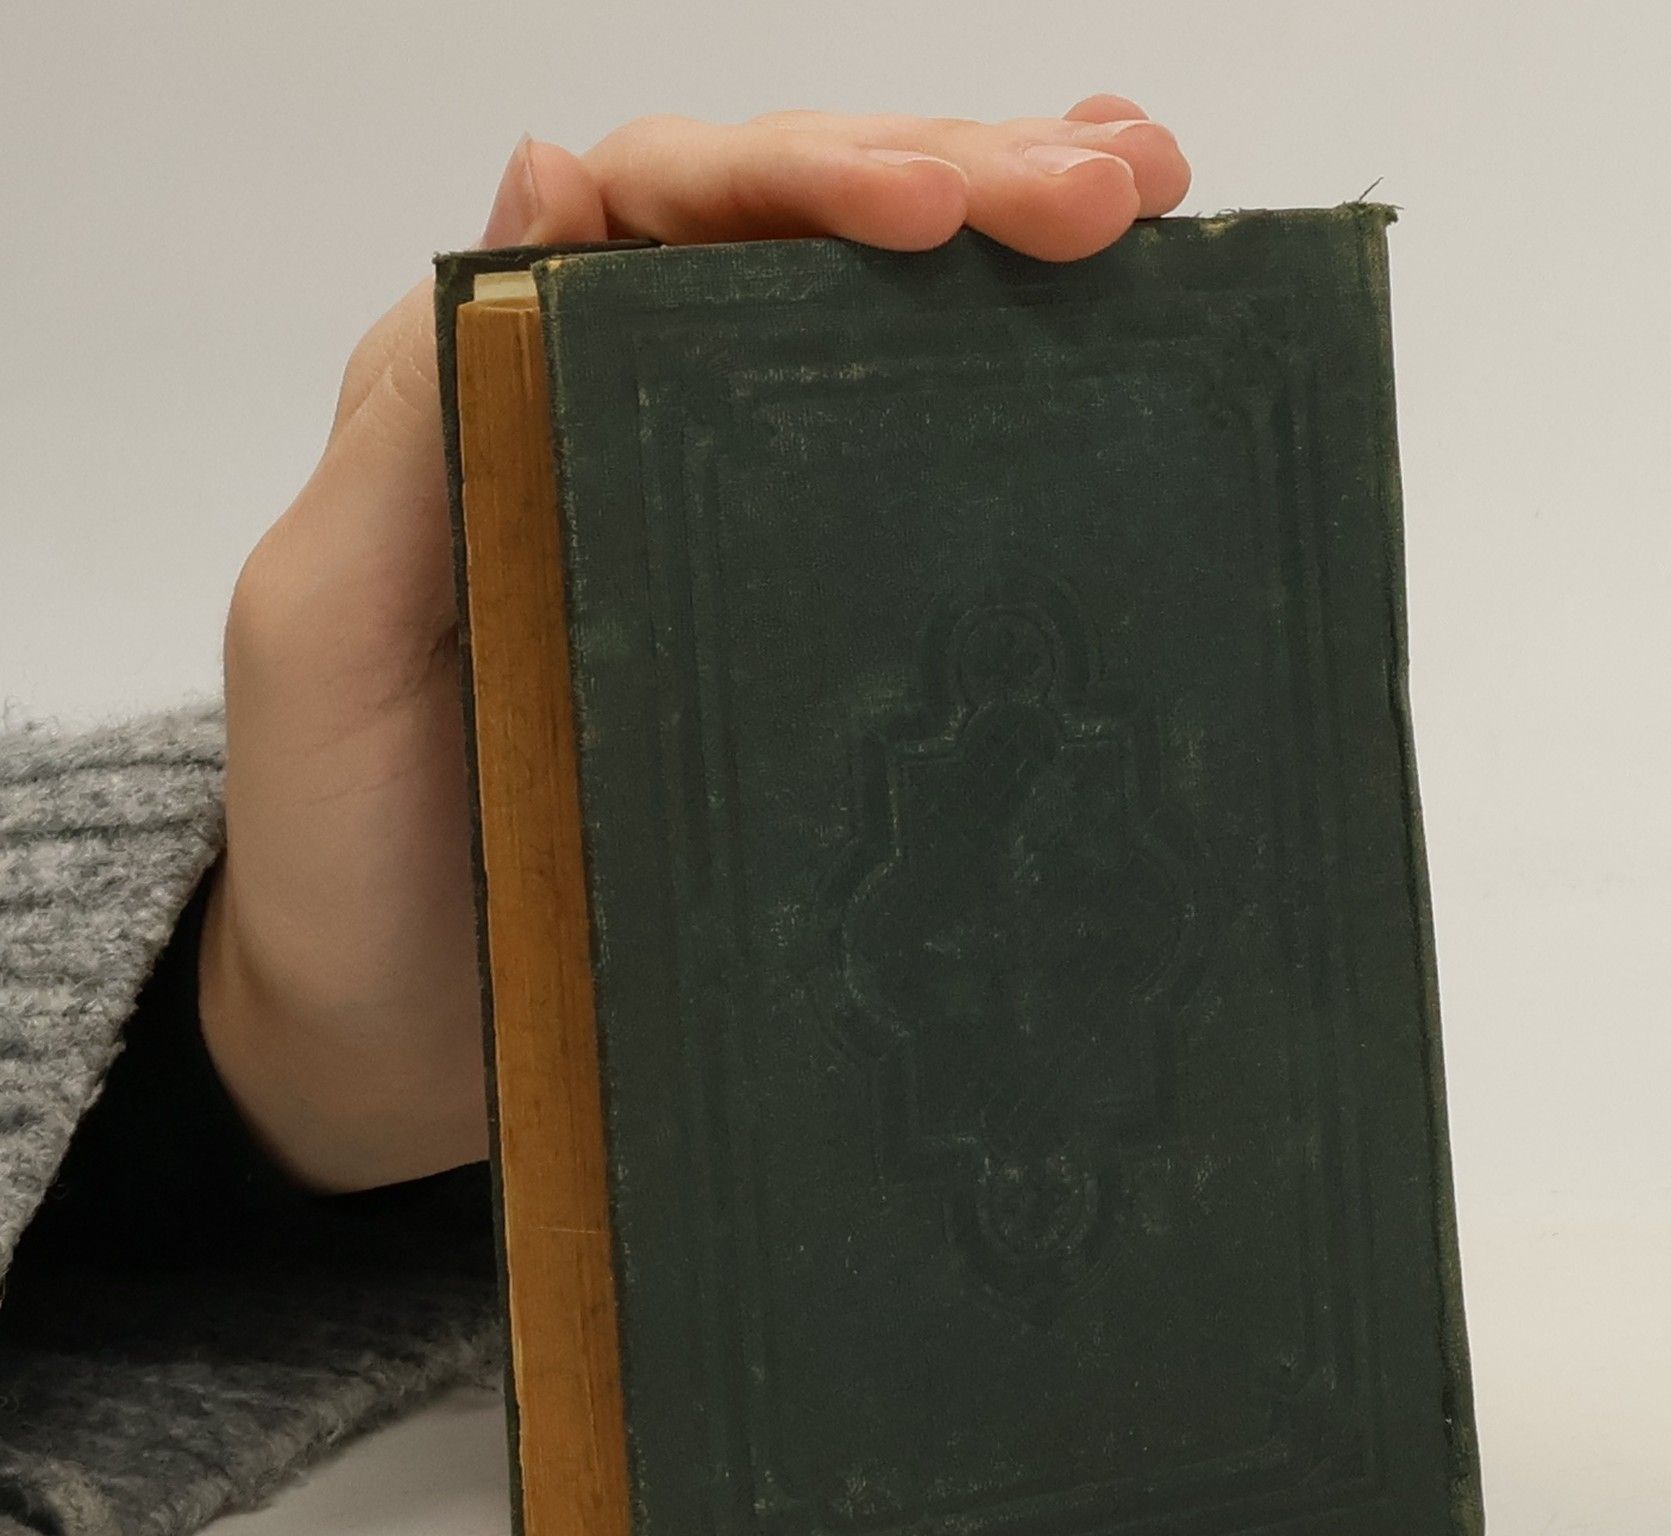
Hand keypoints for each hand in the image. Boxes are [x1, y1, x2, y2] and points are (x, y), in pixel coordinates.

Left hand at [202, 98, 1191, 1192]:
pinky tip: (1125, 354)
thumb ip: (422, 418)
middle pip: (809, 245)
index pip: (675, 206)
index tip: (947, 209)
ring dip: (1022, 258)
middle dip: (970, 178)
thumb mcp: (333, 622)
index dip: (814, 174)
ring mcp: (736, 529)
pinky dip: (1024, 406)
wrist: (403, 1047)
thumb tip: (554, 171)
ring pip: (885, 338)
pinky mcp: (805, 636)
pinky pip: (920, 493)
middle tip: (1120, 192)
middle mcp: (639, 427)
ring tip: (1156, 210)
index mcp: (517, 386)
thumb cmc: (346, 851)